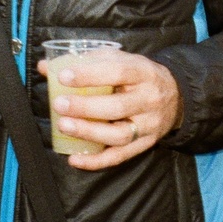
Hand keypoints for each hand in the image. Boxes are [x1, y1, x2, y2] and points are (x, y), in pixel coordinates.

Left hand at [40, 52, 183, 170]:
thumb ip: (85, 62)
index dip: (89, 75)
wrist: (177, 96)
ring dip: (89, 133)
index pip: (117, 72)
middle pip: (118, 107)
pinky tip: (75, 158)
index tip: (64, 76)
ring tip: (64, 126)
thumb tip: (45, 67)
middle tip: (59, 105)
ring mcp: (148, 124)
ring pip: (119, 135)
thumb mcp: (119, 60)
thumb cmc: (138, 76)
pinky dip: (96, 161)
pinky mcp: (145, 144)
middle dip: (85, 107)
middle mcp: (149, 99)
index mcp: (143, 72)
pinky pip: (120, 156)